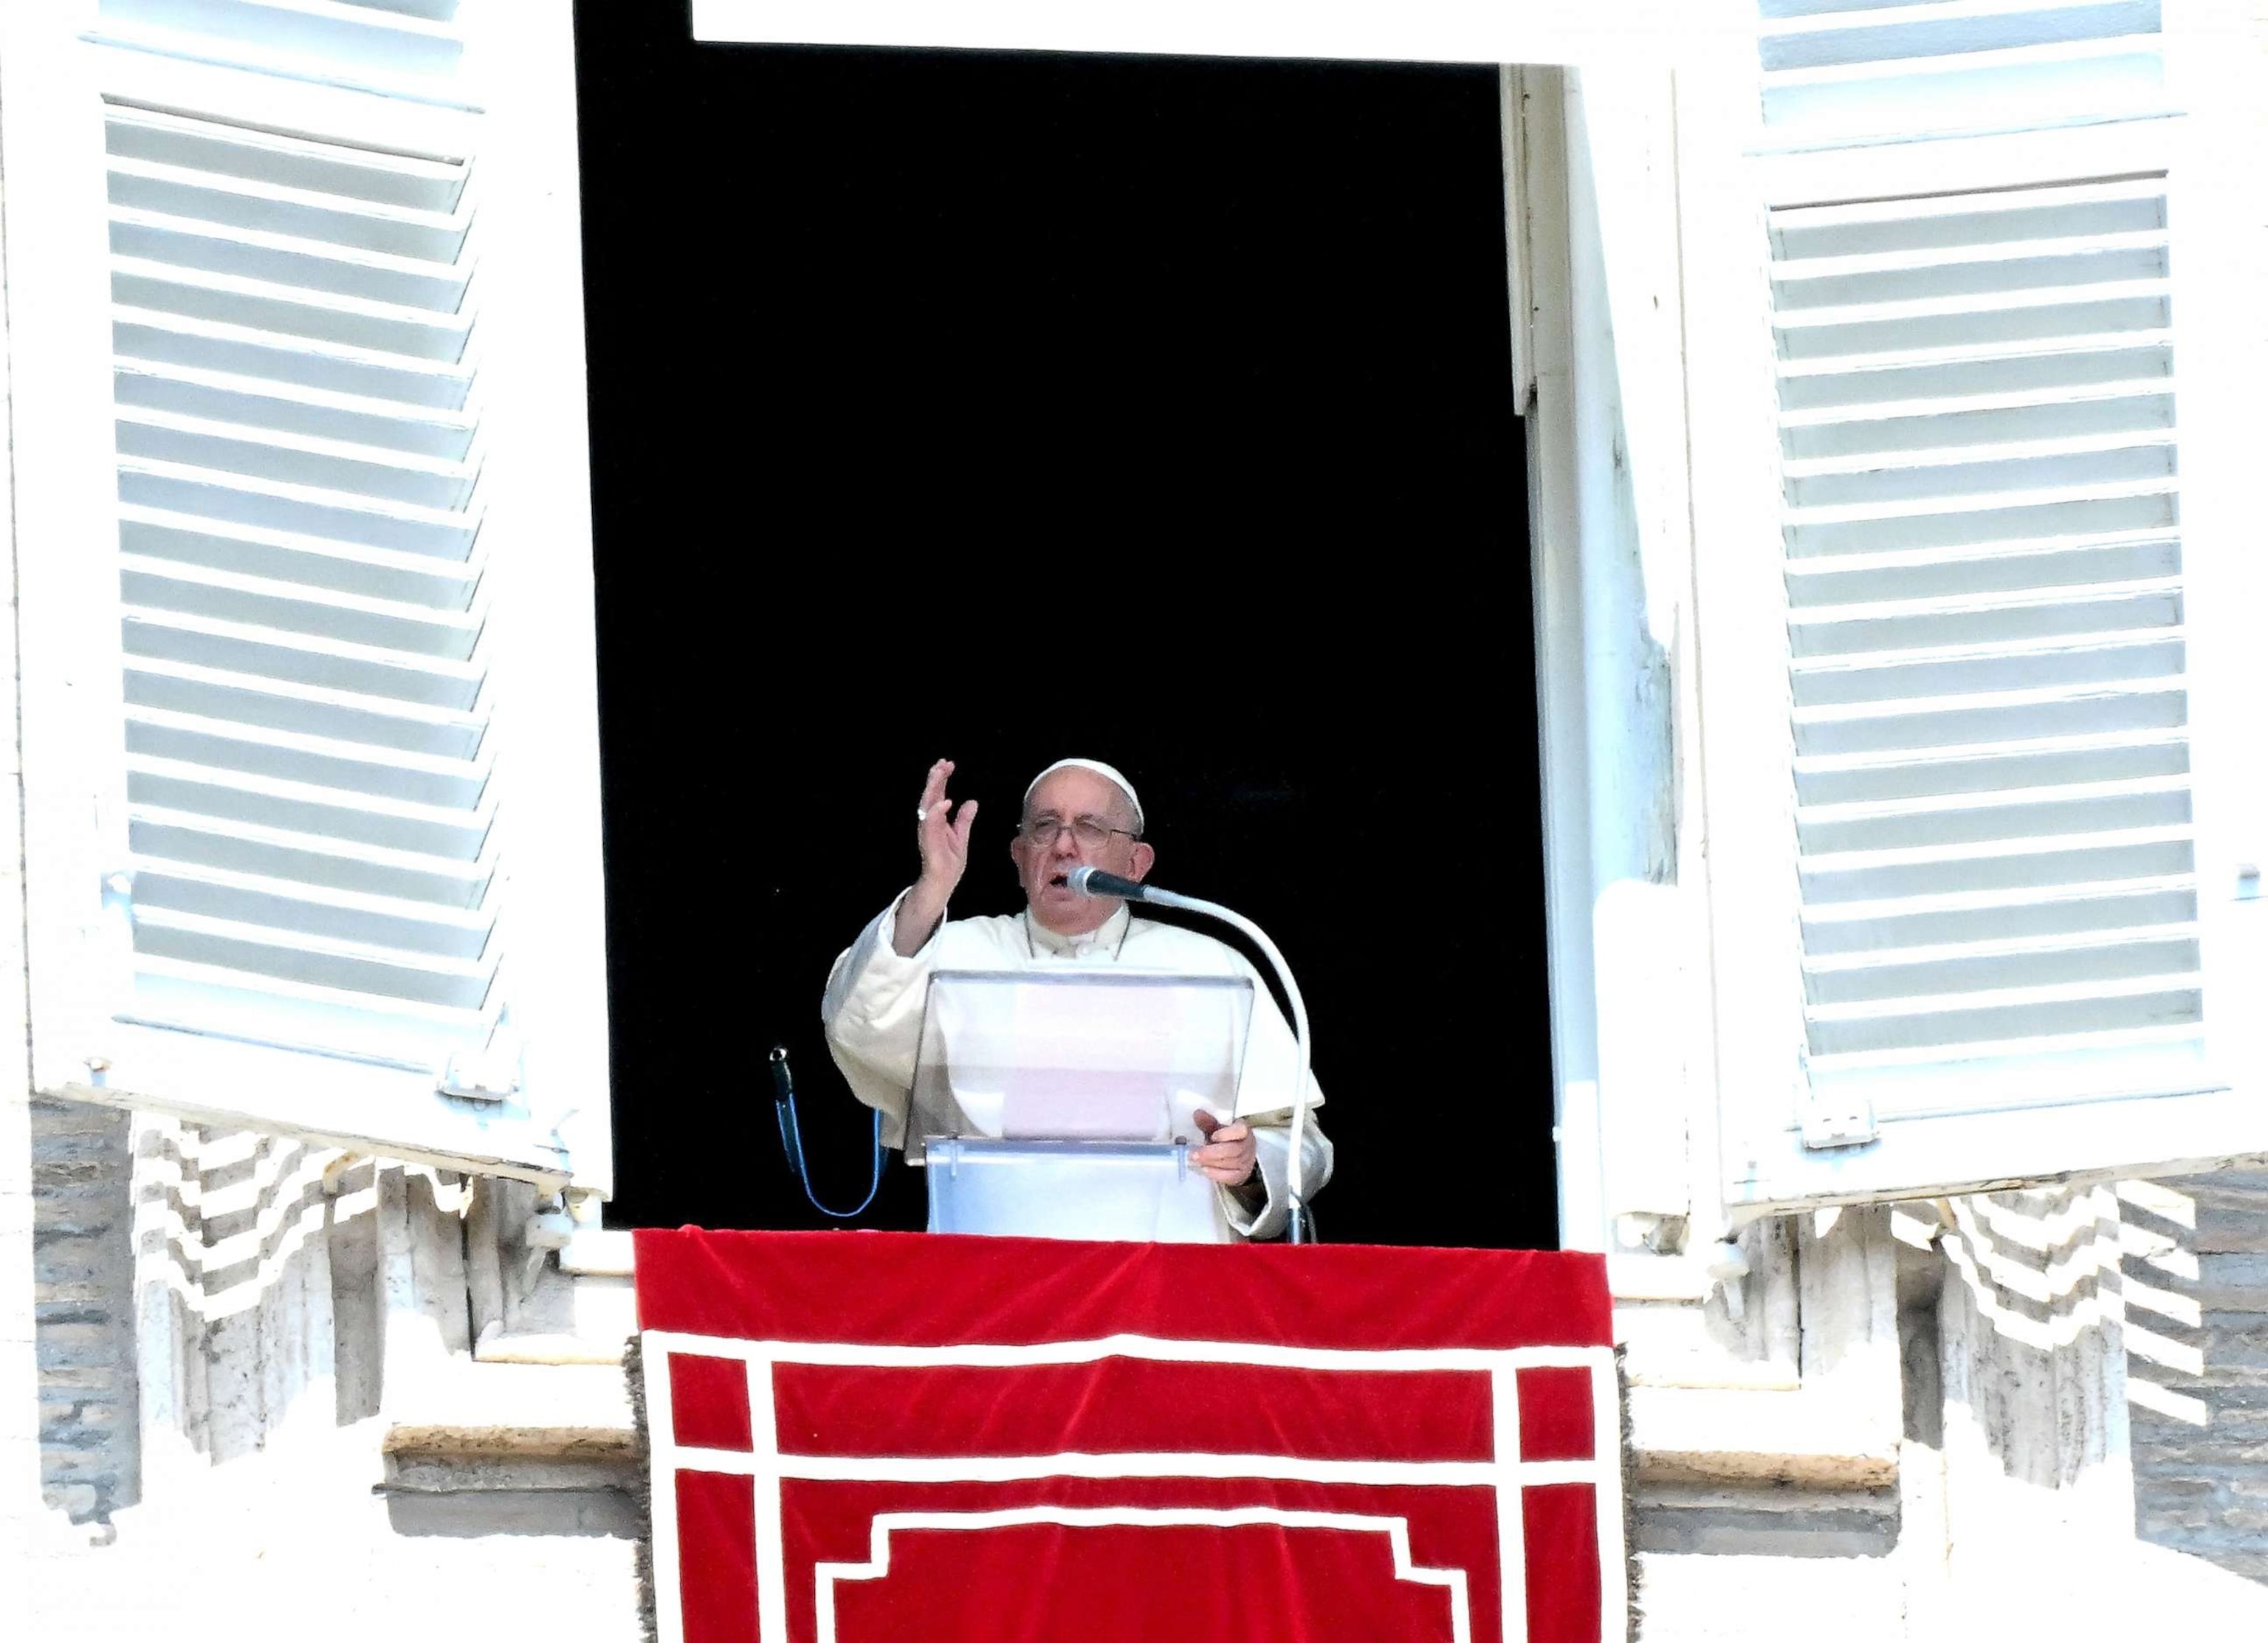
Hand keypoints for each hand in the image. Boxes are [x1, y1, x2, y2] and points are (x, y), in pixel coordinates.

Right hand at [894, 759, 976, 955]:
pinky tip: (944, 802)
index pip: (938, 794)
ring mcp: (928, 832)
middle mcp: (930, 823)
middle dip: (935, 778)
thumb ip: (964, 819)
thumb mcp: (961, 836)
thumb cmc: (949, 860)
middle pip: (930, 796)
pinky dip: (936, 813)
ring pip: (927, 806)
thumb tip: (971, 802)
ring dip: (933, 789)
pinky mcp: (929, 843)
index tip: (948, 763)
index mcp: (937, 820)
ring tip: (940, 774)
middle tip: (942, 763)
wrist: (943, 883)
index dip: (941, 778)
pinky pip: (931, 826)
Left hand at [1191, 1109, 1256, 1186]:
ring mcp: (1246, 1161)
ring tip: (1196, 1160)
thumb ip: (1208, 1122)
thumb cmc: (1227, 1140)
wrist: (1237, 1155)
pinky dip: (1215, 1173)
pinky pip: (1230, 1176)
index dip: (1226, 1134)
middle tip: (1194, 1153)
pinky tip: (1204, 1169)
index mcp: (1243, 1130)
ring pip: (1231, 1163)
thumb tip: (1197, 1115)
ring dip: (1211, 1162)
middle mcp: (1248, 1145)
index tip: (1213, 1136)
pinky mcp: (1241, 1174)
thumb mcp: (1217, 1128)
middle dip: (1211, 1153)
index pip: (1241, 1130)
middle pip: (1233, 1150)